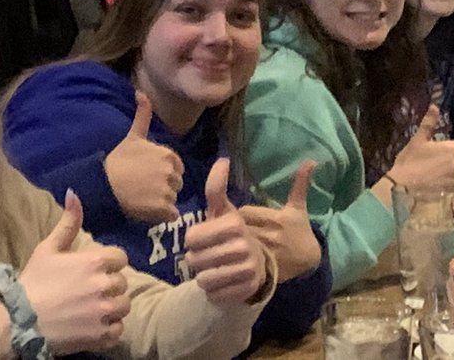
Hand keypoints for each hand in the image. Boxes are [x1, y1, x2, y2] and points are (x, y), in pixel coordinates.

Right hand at [9, 190, 131, 354]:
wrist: (17, 322)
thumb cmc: (33, 282)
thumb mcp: (48, 248)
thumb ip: (68, 222)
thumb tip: (74, 193)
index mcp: (95, 261)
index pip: (120, 257)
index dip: (108, 264)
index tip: (93, 271)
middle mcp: (104, 285)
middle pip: (122, 282)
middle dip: (109, 285)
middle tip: (89, 292)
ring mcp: (104, 312)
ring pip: (124, 306)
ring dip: (112, 307)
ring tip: (92, 309)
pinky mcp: (101, 335)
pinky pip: (119, 329)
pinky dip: (109, 329)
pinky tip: (92, 325)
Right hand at [104, 92, 182, 221]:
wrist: (102, 186)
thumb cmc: (118, 161)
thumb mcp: (133, 136)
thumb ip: (143, 115)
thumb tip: (141, 91)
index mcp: (168, 155)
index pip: (177, 167)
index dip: (163, 173)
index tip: (147, 175)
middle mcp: (172, 172)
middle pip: (177, 184)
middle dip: (164, 187)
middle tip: (143, 188)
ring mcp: (168, 191)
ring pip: (173, 200)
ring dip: (162, 202)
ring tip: (142, 198)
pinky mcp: (163, 210)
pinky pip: (172, 215)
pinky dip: (162, 215)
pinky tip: (147, 210)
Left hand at [185, 159, 268, 304]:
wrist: (262, 262)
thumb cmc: (234, 234)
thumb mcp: (226, 211)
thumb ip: (217, 188)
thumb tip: (222, 159)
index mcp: (236, 223)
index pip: (191, 238)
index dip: (193, 240)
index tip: (206, 238)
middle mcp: (243, 246)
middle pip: (194, 260)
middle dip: (198, 259)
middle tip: (211, 255)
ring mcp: (247, 269)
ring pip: (202, 279)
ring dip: (205, 276)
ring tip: (217, 268)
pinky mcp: (246, 290)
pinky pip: (212, 294)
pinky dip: (214, 291)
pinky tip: (224, 282)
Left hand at [239, 160, 320, 282]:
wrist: (309, 263)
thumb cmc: (300, 231)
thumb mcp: (298, 208)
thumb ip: (300, 184)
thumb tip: (311, 160)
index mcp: (277, 219)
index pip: (245, 213)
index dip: (240, 214)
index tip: (240, 217)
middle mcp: (270, 236)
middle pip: (238, 228)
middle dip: (233, 228)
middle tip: (231, 229)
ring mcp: (264, 255)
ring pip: (236, 245)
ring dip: (231, 243)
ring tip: (229, 242)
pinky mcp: (260, 270)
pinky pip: (239, 263)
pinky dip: (234, 259)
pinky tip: (232, 258)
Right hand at [386, 105, 453, 188]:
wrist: (402, 186)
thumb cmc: (410, 161)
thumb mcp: (418, 139)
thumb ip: (429, 123)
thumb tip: (435, 105)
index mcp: (452, 149)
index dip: (444, 150)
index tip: (431, 154)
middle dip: (446, 163)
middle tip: (428, 165)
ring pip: (453, 174)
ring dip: (445, 175)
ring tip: (428, 177)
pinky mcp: (452, 193)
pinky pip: (452, 187)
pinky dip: (444, 186)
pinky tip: (431, 186)